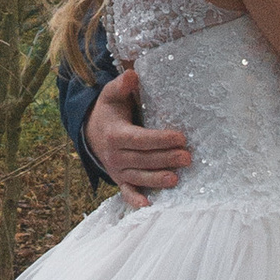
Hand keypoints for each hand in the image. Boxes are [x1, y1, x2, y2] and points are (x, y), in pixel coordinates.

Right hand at [86, 66, 190, 208]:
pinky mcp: (120, 180)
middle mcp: (115, 155)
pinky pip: (127, 191)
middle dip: (166, 159)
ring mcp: (117, 170)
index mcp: (115, 134)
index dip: (160, 139)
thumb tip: (132, 74)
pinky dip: (135, 199)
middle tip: (188, 157)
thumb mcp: (112, 96)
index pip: (141, 139)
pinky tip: (149, 205)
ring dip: (157, 179)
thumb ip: (121, 85)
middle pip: (143, 159)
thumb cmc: (109, 112)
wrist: (91, 133)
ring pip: (139, 176)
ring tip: (176, 179)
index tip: (180, 137)